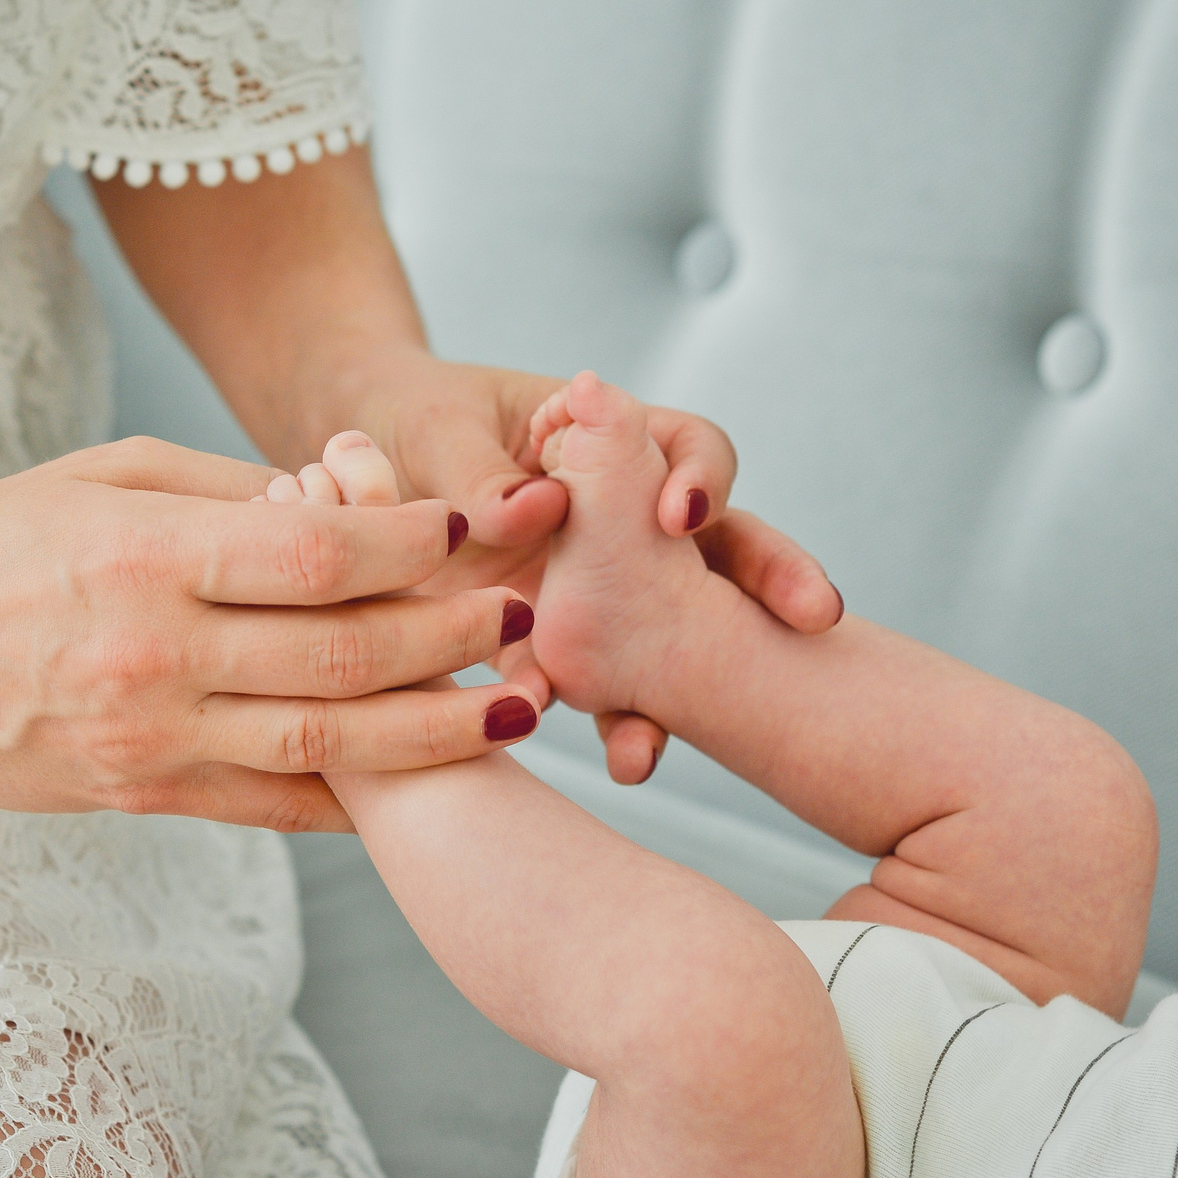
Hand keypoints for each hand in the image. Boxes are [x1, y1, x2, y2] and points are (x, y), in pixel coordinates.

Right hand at [0, 436, 541, 829]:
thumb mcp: (103, 477)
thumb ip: (227, 492)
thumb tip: (345, 503)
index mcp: (147, 555)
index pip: (318, 555)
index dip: (415, 547)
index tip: (478, 533)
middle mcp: (155, 654)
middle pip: (341, 656)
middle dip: (451, 640)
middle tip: (529, 622)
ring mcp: (148, 737)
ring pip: (322, 744)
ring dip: (432, 732)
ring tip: (512, 713)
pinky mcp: (138, 796)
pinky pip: (269, 805)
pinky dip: (352, 797)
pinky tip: (422, 782)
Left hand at [343, 350, 842, 781]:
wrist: (363, 482)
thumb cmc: (413, 421)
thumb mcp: (436, 432)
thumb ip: (477, 470)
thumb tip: (529, 510)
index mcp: (616, 437)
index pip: (689, 446)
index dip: (699, 476)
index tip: (680, 515)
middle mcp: (636, 513)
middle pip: (726, 543)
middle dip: (776, 577)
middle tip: (814, 614)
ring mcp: (621, 583)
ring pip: (688, 629)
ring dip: (696, 684)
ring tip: (670, 735)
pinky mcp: (583, 645)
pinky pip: (619, 686)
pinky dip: (626, 719)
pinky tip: (626, 757)